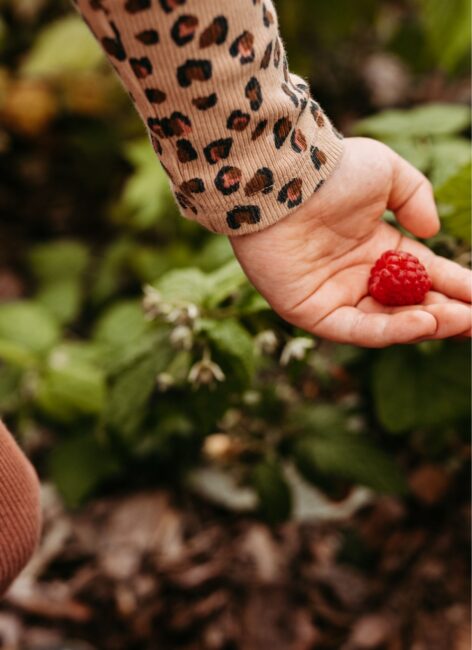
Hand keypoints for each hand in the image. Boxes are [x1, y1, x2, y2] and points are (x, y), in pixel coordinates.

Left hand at [230, 137, 471, 346]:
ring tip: (460, 321)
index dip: (456, 287)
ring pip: (387, 322)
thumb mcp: (387, 173)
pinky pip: (356, 328)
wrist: (283, 179)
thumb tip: (431, 231)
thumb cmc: (332, 172)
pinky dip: (391, 329)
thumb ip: (415, 198)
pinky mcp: (310, 312)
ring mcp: (334, 296)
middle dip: (447, 314)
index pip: (424, 275)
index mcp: (377, 248)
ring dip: (426, 325)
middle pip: (408, 306)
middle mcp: (357, 276)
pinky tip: (424, 321)